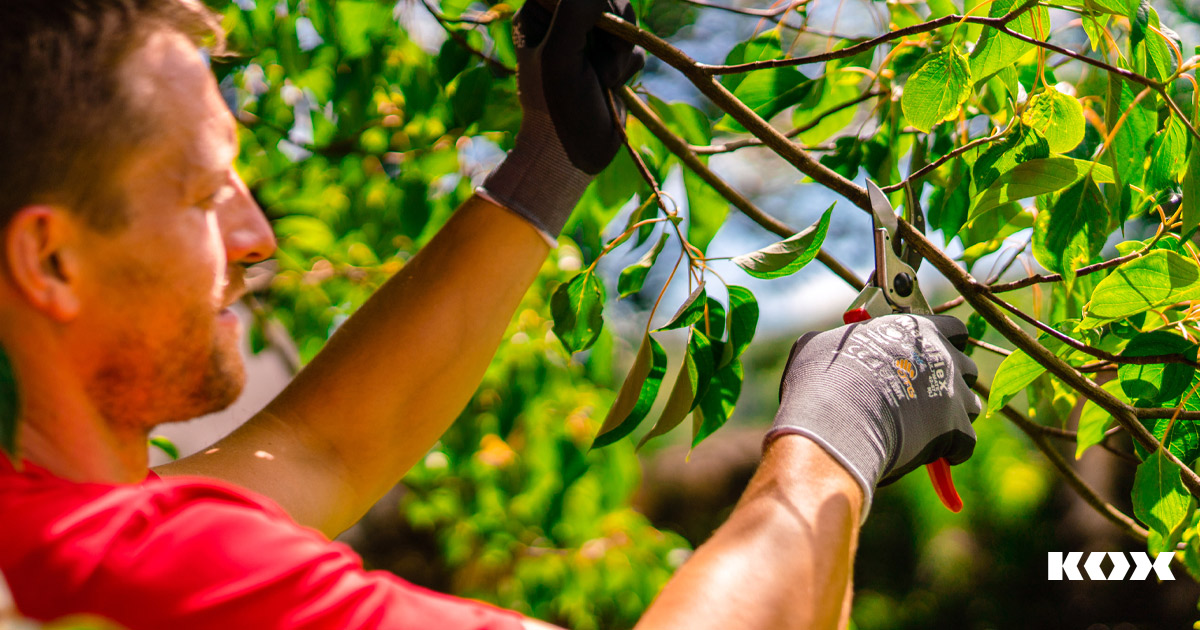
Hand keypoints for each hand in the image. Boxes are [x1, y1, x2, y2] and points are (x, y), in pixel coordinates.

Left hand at [481, 0, 644, 238]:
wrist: (574, 154)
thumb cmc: (557, 107)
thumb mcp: (560, 55)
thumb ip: (577, 11)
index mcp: (539, 15)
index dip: (593, 0)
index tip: (598, 19)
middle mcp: (563, 24)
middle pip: (605, 0)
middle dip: (613, 26)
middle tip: (604, 55)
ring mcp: (589, 43)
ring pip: (624, 22)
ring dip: (620, 50)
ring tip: (603, 78)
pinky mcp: (611, 61)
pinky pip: (633, 46)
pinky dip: (627, 67)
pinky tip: (609, 87)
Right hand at [765, 314, 980, 520]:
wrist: (836, 421)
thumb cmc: (823, 380)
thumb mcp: (820, 346)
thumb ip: (842, 343)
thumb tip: (830, 350)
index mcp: (914, 329)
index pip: (953, 328)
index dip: (943, 343)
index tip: (927, 357)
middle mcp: (942, 356)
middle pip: (965, 367)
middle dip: (949, 381)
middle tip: (924, 396)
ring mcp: (952, 393)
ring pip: (970, 405)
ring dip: (953, 416)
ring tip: (926, 428)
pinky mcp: (956, 430)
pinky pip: (965, 443)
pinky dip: (952, 451)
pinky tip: (933, 455)